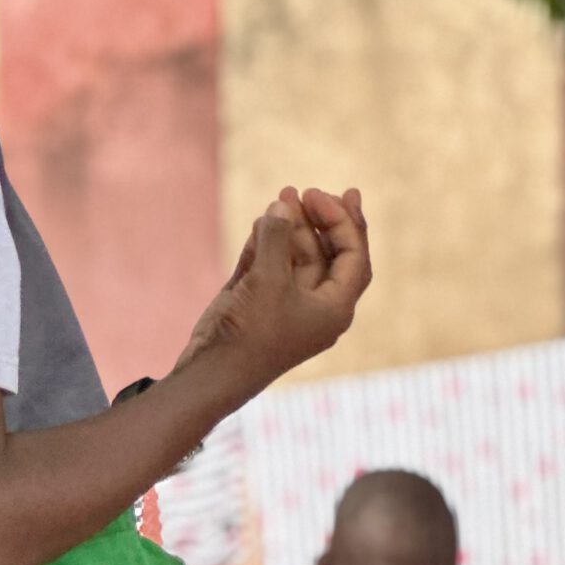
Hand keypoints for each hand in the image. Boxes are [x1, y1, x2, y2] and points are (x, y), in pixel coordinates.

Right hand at [176, 185, 370, 390]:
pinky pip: (268, 265)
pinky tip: (261, 221)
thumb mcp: (269, 278)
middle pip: (327, 254)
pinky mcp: (255, 302)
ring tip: (280, 196)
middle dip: (317, 220)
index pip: (353, 256)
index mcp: (334, 308)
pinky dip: (266, 243)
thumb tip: (282, 204)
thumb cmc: (251, 332)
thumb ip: (279, 237)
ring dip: (289, 227)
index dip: (344, 221)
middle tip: (304, 192)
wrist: (212, 371)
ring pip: (295, 257)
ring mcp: (283, 304)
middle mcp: (314, 306)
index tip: (321, 195)